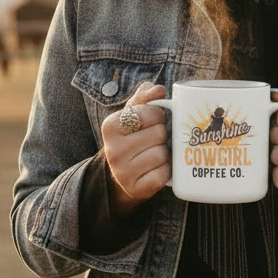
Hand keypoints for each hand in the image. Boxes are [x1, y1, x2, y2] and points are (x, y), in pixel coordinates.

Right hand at [101, 82, 170, 214]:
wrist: (122, 173)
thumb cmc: (132, 137)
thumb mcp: (133, 115)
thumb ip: (145, 98)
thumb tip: (158, 89)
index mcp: (111, 126)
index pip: (150, 113)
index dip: (159, 116)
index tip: (154, 121)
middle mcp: (112, 149)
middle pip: (159, 134)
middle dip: (163, 135)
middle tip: (156, 139)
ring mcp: (122, 171)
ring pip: (162, 154)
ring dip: (165, 154)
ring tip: (156, 154)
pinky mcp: (135, 188)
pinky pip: (163, 175)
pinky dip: (166, 172)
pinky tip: (157, 169)